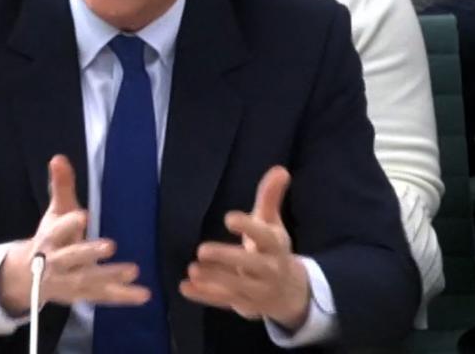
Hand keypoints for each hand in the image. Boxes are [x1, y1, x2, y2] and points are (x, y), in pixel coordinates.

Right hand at [0, 155, 149, 315]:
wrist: (30, 277)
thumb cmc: (51, 238)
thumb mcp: (55, 211)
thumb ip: (61, 186)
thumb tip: (58, 157)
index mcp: (49, 239)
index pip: (57, 230)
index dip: (69, 223)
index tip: (83, 215)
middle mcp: (56, 262)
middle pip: (72, 258)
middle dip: (89, 252)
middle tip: (110, 245)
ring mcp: (69, 282)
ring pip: (89, 280)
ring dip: (111, 276)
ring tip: (133, 270)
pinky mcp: (83, 295)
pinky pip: (104, 297)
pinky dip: (124, 297)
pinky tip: (145, 295)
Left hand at [179, 166, 310, 329]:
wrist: (290, 292)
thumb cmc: (273, 250)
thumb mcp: (272, 224)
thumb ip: (270, 198)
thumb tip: (279, 169)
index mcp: (275, 246)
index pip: (265, 236)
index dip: (248, 227)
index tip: (229, 218)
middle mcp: (269, 269)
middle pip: (251, 265)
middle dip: (227, 258)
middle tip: (201, 249)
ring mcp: (257, 290)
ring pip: (236, 287)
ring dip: (214, 279)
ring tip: (192, 268)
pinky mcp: (244, 305)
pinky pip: (223, 301)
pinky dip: (204, 296)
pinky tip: (184, 287)